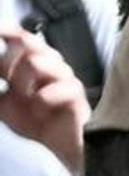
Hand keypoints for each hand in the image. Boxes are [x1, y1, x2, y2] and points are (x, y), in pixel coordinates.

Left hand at [0, 25, 86, 174]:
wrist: (62, 145)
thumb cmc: (36, 120)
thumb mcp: (2, 103)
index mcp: (33, 61)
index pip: (19, 35)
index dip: (6, 29)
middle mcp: (50, 63)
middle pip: (26, 42)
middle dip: (7, 62)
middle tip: (9, 84)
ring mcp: (64, 76)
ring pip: (35, 62)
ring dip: (22, 83)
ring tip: (26, 99)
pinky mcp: (75, 93)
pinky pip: (49, 90)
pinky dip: (39, 103)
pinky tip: (42, 113)